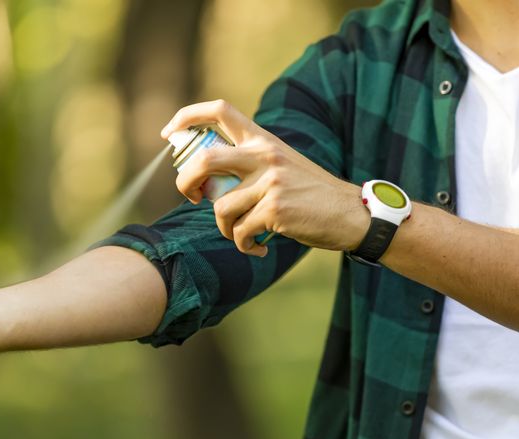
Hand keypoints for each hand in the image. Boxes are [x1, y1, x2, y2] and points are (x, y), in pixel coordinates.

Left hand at [162, 99, 368, 255]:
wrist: (351, 214)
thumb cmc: (313, 194)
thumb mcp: (283, 165)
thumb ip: (250, 164)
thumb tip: (208, 182)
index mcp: (264, 139)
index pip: (219, 110)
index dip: (186, 117)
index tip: (168, 133)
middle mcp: (264, 155)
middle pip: (205, 160)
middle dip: (186, 183)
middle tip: (194, 198)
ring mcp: (269, 182)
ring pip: (220, 208)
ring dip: (225, 229)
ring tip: (243, 235)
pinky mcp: (274, 209)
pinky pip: (239, 232)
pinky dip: (244, 245)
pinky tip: (258, 248)